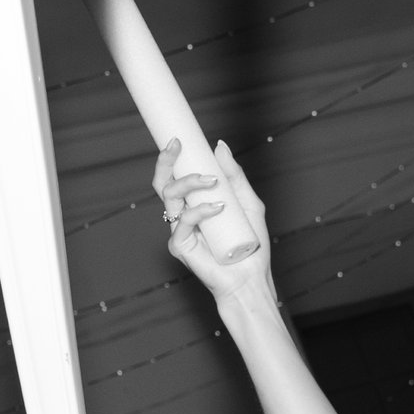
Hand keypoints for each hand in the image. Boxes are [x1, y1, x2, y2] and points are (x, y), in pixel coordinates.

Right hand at [157, 139, 276, 311]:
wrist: (250, 275)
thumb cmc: (250, 242)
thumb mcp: (247, 200)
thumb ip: (234, 175)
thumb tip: (219, 145)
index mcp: (194, 203)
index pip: (175, 177)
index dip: (172, 158)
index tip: (179, 139)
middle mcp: (182, 215)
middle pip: (163, 183)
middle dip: (167, 161)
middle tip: (179, 146)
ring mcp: (179, 230)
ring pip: (170, 196)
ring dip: (189, 182)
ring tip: (212, 181)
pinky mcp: (180, 246)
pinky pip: (184, 220)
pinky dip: (200, 210)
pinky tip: (218, 208)